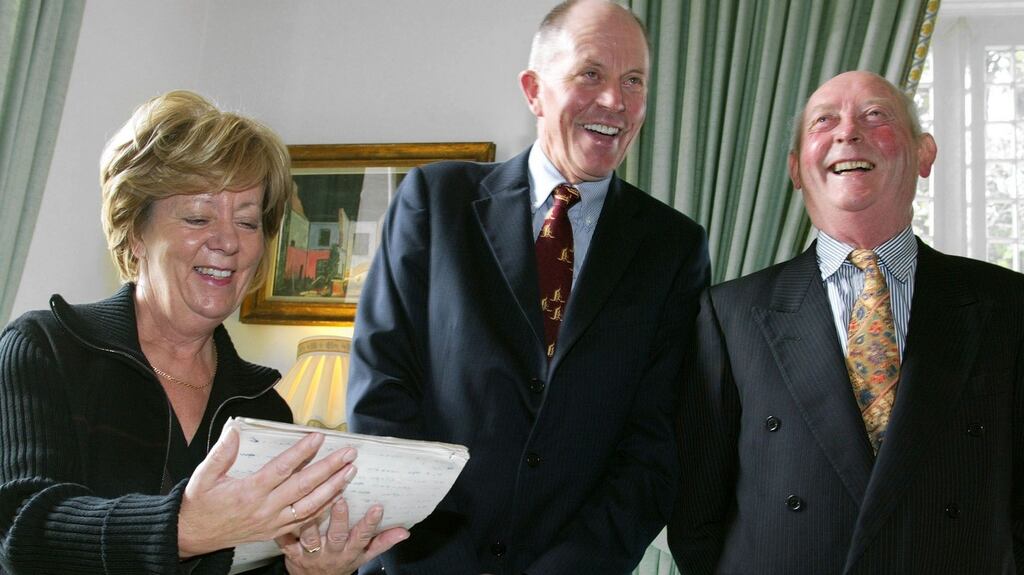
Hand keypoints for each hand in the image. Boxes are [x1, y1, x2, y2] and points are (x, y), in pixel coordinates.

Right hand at [177, 427, 357, 556]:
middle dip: (329, 468)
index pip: (282, 468)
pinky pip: (305, 521)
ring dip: (333, 488)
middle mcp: (265, 508)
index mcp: (249, 491)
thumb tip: (234, 431)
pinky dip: (323, 508)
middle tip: (348, 454)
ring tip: (350, 472)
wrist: (194, 536)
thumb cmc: (200, 504)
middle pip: (304, 486)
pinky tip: (337, 495)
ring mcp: (273, 522)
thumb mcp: (203, 477)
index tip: (318, 437)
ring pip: (310, 506)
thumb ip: (220, 454)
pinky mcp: (276, 532)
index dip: (302, 452)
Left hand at [276, 501, 408, 573]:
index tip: (377, 507)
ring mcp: (310, 554)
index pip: (362, 537)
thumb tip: (404, 532)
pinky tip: (283, 511)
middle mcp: (331, 553)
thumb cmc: (341, 564)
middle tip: (341, 498)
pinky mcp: (291, 553)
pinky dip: (283, 529)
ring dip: (310, 519)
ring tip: (312, 499)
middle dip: (339, 519)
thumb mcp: (363, 556)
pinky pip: (286, 540)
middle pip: (336, 536)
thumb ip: (382, 543)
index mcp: (349, 552)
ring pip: (309, 536)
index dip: (370, 524)